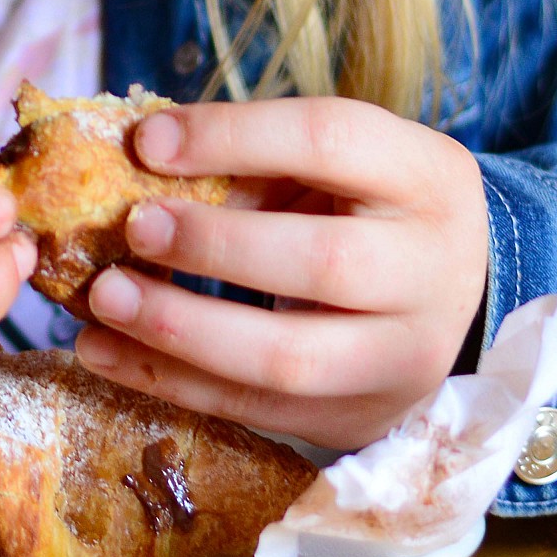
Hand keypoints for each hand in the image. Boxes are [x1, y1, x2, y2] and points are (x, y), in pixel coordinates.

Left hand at [72, 98, 488, 451]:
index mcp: (426, 177)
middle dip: (212, 247)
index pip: (330, 142)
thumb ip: (255, 162)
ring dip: (180, 331)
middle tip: (132, 228)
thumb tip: (139, 166)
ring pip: (288, 359)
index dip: (232, 137)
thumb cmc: (367, 207)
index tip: (146, 141)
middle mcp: (430, 271)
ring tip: (103, 299)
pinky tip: (105, 353)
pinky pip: (256, 410)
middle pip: (323, 262)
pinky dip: (171, 383)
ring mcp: (403, 360)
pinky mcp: (359, 420)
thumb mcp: (336, 164)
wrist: (453, 298)